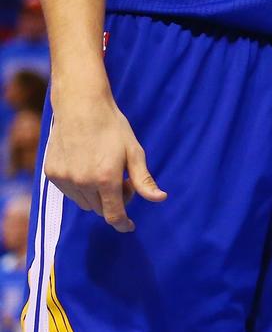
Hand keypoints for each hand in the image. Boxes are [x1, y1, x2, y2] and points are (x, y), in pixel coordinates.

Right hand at [45, 95, 166, 232]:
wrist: (80, 105)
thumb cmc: (112, 126)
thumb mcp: (133, 151)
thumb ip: (144, 179)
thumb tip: (160, 199)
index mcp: (105, 179)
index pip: (114, 215)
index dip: (123, 224)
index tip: (130, 226)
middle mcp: (83, 183)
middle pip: (100, 210)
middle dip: (114, 201)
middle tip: (122, 180)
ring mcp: (65, 179)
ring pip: (84, 202)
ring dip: (96, 196)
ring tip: (103, 171)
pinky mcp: (52, 174)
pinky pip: (69, 191)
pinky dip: (80, 187)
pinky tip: (86, 166)